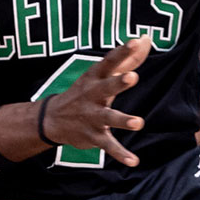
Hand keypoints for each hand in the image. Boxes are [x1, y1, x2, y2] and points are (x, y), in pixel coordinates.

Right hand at [43, 39, 149, 165]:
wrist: (52, 119)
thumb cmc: (86, 91)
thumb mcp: (100, 74)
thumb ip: (127, 58)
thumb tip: (147, 38)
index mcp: (95, 77)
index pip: (109, 62)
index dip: (122, 52)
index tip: (135, 42)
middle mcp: (92, 95)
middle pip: (106, 87)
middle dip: (118, 83)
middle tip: (132, 76)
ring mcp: (92, 116)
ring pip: (108, 118)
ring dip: (123, 120)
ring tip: (138, 123)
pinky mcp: (94, 136)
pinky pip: (108, 145)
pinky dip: (120, 154)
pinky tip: (134, 161)